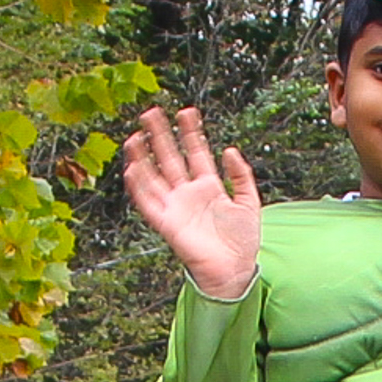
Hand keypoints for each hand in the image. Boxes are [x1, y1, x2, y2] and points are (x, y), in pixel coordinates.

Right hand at [122, 105, 260, 298]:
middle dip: (161, 135)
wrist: (234, 270)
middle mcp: (188, 194)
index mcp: (209, 187)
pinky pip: (148, 203)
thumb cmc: (242, 242)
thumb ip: (241, 176)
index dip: (191, 132)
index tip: (186, 111)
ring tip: (135, 135)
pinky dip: (138, 188)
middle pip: (170, 158)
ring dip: (143, 157)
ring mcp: (176, 207)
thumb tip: (229, 149)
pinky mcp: (167, 223)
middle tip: (151, 112)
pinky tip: (132, 168)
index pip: (195, 152)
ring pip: (154, 176)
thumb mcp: (249, 202)